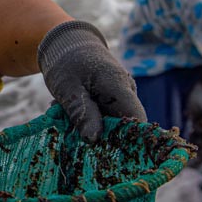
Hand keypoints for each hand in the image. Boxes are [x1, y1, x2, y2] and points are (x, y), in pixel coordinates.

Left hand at [37, 20, 146, 141]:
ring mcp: (118, 98)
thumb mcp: (68, 88)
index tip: (107, 155)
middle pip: (124, 126)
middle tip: (75, 140)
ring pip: (111, 124)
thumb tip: (93, 140)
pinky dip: (86, 122)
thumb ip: (82, 112)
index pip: (136, 120)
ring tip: (67, 121)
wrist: (65, 46)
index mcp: (119, 86)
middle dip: (103, 138)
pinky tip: (68, 116)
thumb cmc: (66, 63)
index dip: (128, 141)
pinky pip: (102, 119)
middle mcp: (125, 93)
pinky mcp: (109, 102)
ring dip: (90, 129)